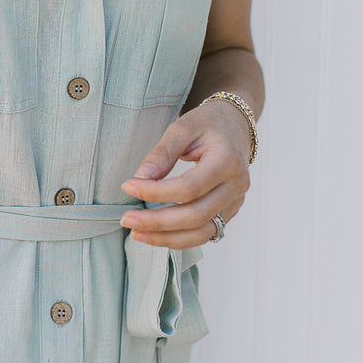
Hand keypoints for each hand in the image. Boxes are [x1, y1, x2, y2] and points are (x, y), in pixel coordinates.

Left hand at [119, 99, 251, 248]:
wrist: (235, 126)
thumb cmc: (208, 124)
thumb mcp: (182, 127)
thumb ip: (162, 153)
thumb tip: (140, 179)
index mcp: (227, 162)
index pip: (188, 188)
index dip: (155, 192)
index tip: (128, 186)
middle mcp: (236, 186)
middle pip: (195, 216)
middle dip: (157, 222)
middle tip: (126, 219)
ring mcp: (236, 202)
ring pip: (201, 232)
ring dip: (166, 237)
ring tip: (136, 232)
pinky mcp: (230, 211)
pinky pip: (204, 233)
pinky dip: (179, 238)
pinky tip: (155, 234)